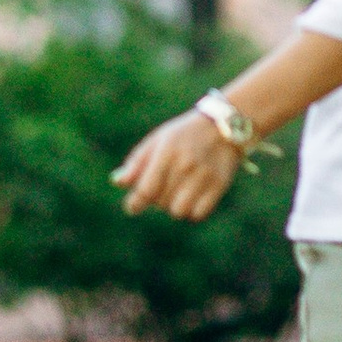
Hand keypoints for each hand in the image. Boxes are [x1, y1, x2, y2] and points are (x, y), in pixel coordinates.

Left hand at [111, 109, 238, 220]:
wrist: (222, 126)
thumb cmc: (183, 136)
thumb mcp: (157, 141)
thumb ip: (137, 163)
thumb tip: (118, 182)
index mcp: (166, 152)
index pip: (146, 189)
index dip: (135, 203)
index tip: (132, 207)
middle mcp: (185, 165)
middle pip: (160, 202)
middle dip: (156, 199)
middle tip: (163, 187)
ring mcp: (204, 176)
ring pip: (178, 211)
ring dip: (174, 207)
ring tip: (177, 193)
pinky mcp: (219, 185)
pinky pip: (197, 214)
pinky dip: (192, 211)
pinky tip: (192, 197)